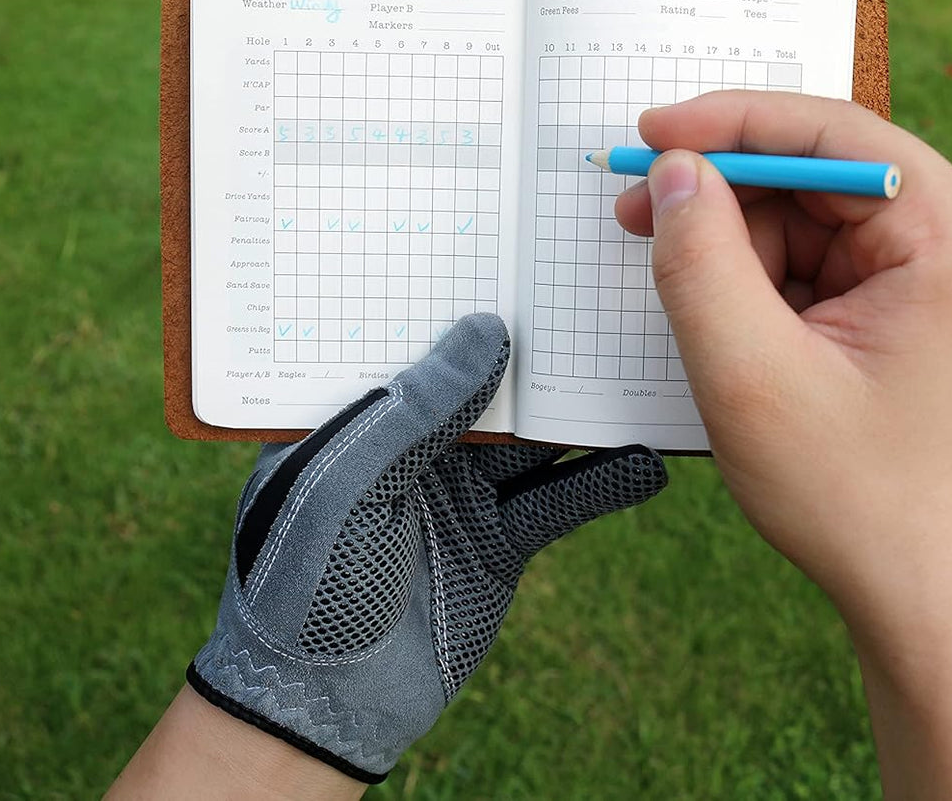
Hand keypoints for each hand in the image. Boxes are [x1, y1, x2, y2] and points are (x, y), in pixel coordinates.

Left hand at [186, 314, 665, 783]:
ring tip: (642, 360)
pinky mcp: (501, 542)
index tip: (517, 245)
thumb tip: (486, 328)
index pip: (414, 341)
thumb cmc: (303, 586)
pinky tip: (648, 457)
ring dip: (583, 408)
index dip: (459, 296)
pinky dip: (604, 481)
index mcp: (358, 415)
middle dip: (537, 343)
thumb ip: (417, 410)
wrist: (323, 707)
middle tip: (597, 289)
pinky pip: (559, 501)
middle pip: (487, 381)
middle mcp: (414, 444)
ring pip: (535, 438)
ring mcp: (462, 491)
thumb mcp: (347, 484)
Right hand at [615, 92, 951, 631]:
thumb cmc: (856, 497)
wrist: (924, 596)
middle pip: (822, 173)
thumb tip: (676, 172)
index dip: (733, 122)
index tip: (651, 133)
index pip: (836, 134)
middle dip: (726, 191)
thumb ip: (700, 262)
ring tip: (674, 285)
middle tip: (637, 208)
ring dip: (737, 243)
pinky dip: (760, 282)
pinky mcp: (910, 314)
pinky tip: (719, 316)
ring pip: (812, 221)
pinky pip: (820, 266)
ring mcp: (939, 279)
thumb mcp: (752, 375)